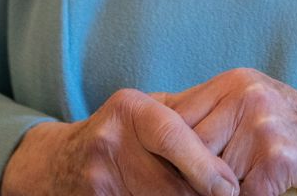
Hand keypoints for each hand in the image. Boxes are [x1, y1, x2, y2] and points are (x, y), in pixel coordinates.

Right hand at [0, 88, 239, 195]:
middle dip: (200, 194)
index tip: (229, 188)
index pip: (171, 135)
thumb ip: (185, 118)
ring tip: (202, 194)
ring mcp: (99, 177)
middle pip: (170, 182)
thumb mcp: (145, 113)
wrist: (58, 163)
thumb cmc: (120, 134)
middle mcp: (110, 140)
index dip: (204, 166)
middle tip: (226, 195)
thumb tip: (237, 137)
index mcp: (129, 110)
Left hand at [155, 69, 296, 195]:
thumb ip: (214, 118)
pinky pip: (241, 195)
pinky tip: (270, 191)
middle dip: (187, 174)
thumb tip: (155, 127)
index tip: (162, 171)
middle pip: (185, 145)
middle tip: (187, 188)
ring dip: (219, 190)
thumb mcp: (259, 113)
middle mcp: (244, 94)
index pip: (172, 115)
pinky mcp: (277, 156)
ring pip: (209, 173)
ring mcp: (261, 123)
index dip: (166, 149)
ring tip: (245, 184)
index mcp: (234, 82)